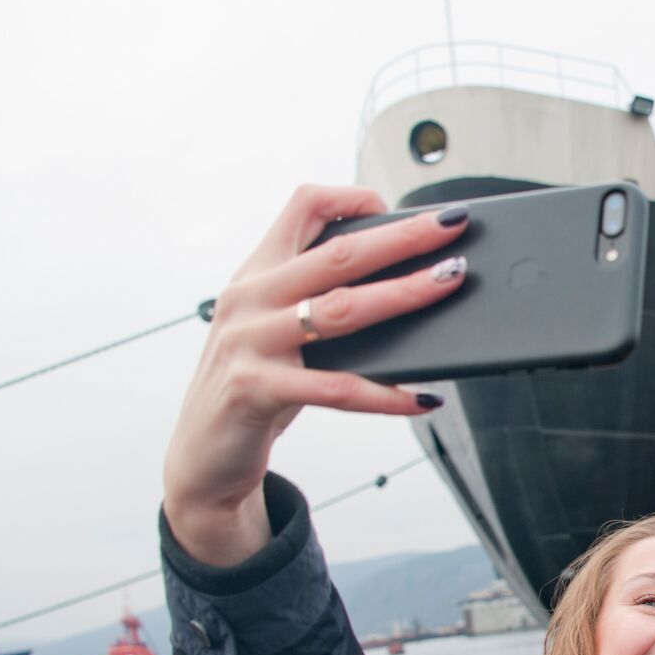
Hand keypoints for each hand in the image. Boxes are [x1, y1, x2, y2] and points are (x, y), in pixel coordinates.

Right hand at [162, 185, 469, 564]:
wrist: (202, 456)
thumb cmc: (257, 386)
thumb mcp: (278, 330)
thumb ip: (318, 302)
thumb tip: (406, 287)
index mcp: (256, 272)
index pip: (302, 206)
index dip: (352, 198)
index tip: (397, 208)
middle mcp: (248, 298)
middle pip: (338, 254)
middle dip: (402, 238)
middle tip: (452, 227)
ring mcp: (248, 342)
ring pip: (341, 309)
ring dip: (403, 294)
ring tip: (449, 282)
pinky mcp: (254, 390)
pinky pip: (337, 389)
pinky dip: (385, 394)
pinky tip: (424, 398)